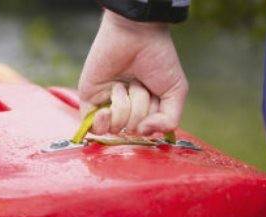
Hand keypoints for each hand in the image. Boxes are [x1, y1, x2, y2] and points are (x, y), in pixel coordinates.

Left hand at [78, 10, 187, 135]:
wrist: (136, 36)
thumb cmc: (159, 59)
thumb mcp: (175, 92)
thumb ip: (168, 121)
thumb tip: (144, 132)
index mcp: (146, 109)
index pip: (148, 131)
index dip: (152, 122)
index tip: (155, 101)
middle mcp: (126, 109)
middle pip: (132, 130)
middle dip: (139, 108)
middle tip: (139, 85)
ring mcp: (107, 106)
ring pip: (115, 128)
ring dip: (124, 106)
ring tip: (124, 85)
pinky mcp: (89, 101)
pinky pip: (94, 127)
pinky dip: (102, 122)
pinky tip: (106, 109)